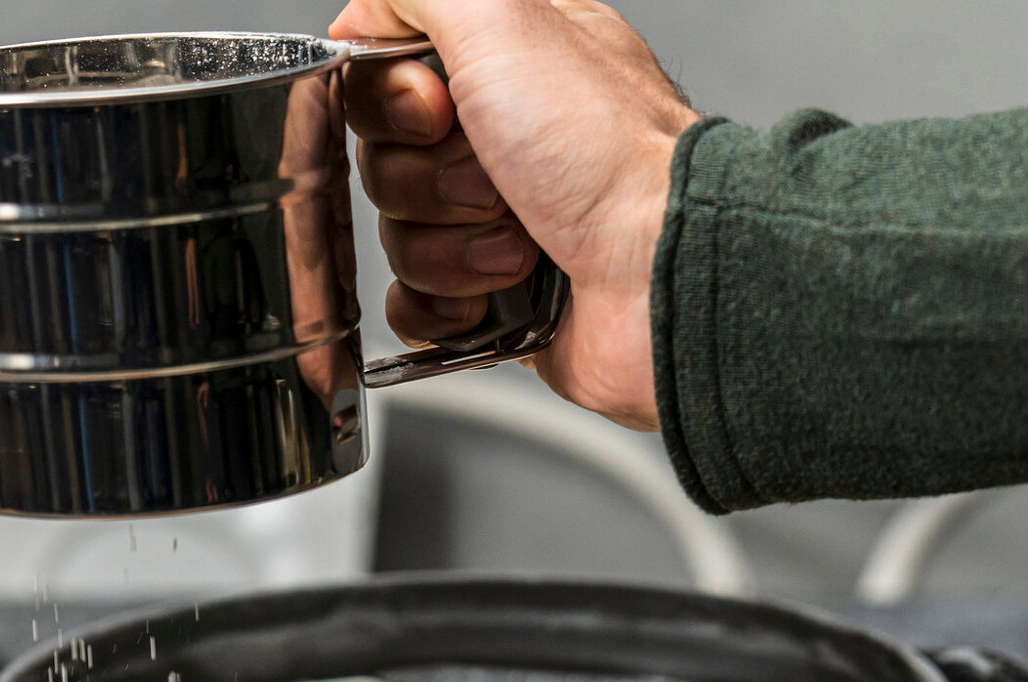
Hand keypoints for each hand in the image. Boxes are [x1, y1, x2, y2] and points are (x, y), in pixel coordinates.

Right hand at [327, 0, 697, 429]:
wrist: (660, 277)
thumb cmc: (611, 156)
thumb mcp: (504, 18)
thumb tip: (368, 11)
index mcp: (507, 65)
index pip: (391, 70)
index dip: (395, 96)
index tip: (435, 106)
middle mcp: (504, 140)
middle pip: (386, 156)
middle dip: (430, 178)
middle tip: (495, 179)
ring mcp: (499, 224)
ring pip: (398, 235)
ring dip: (450, 246)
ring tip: (521, 242)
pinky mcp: (497, 301)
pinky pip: (415, 306)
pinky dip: (442, 305)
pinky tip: (491, 295)